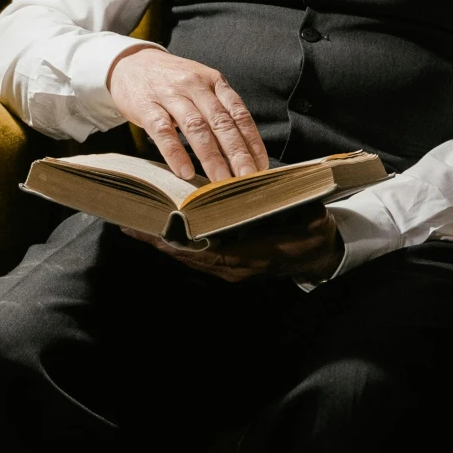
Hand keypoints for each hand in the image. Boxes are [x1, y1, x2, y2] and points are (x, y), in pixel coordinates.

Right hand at [106, 47, 268, 181]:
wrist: (131, 63)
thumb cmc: (171, 81)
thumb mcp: (200, 86)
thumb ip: (219, 109)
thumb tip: (244, 149)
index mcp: (214, 82)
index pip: (239, 114)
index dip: (252, 141)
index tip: (260, 167)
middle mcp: (195, 86)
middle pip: (221, 122)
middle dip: (237, 153)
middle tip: (247, 178)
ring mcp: (170, 95)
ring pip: (196, 127)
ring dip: (211, 157)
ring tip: (221, 182)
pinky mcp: (146, 106)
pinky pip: (163, 131)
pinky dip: (175, 153)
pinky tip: (185, 172)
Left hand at [124, 201, 340, 283]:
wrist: (323, 253)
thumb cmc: (312, 231)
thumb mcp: (302, 214)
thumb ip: (276, 202)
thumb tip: (250, 182)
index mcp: (250, 257)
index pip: (201, 252)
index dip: (172, 241)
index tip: (146, 227)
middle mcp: (235, 268)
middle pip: (187, 256)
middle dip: (158, 241)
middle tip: (130, 221)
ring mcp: (231, 269)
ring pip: (190, 257)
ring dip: (164, 242)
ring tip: (138, 223)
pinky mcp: (230, 265)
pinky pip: (198, 256)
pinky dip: (179, 243)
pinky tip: (163, 228)